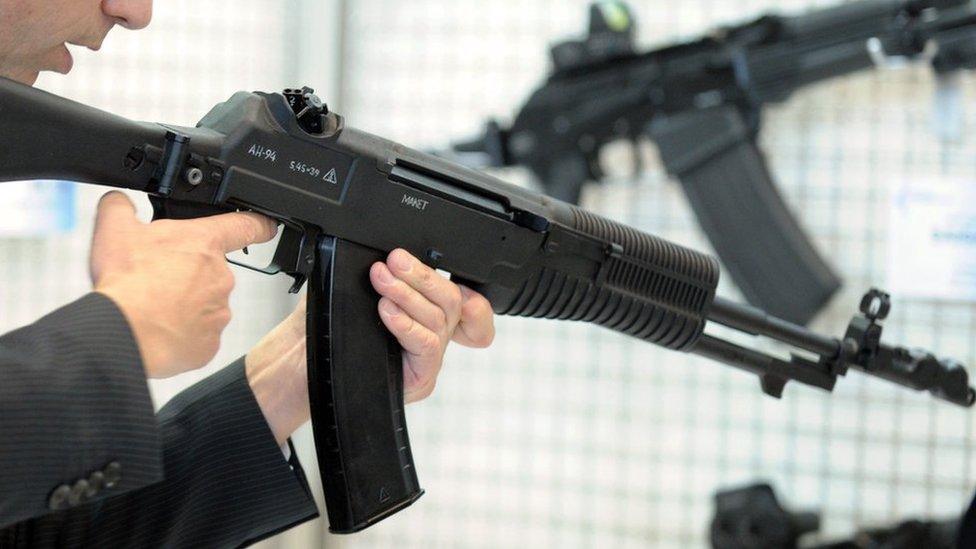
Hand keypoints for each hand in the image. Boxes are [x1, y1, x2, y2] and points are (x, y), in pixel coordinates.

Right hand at [90, 192, 277, 377]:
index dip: (257, 224)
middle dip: (186, 275)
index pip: (245, 226)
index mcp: (204, 243)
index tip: (265, 226)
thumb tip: (119, 202)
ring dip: (182, 306)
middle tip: (156, 281)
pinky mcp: (210, 343)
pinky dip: (180, 334)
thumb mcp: (115, 229)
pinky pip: (198, 335)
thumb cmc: (126, 281)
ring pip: (203, 305)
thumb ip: (121, 207)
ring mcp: (219, 311)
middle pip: (209, 272)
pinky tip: (158, 329)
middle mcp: (220, 276)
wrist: (125, 331)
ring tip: (152, 307)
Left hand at [246, 249, 494, 444]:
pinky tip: (387, 311)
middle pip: (453, 301)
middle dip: (422, 276)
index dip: (468, 284)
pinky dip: (407, 324)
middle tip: (394, 261)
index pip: (468, 298)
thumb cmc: (330, 321)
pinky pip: (427, 346)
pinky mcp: (421, 377)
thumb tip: (396, 246)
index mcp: (427, 310)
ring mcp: (429, 357)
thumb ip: (386, 269)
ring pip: (439, 319)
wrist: (302, 358)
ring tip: (382, 281)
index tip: (439, 263)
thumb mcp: (358, 285)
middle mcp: (434, 333)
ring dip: (409, 295)